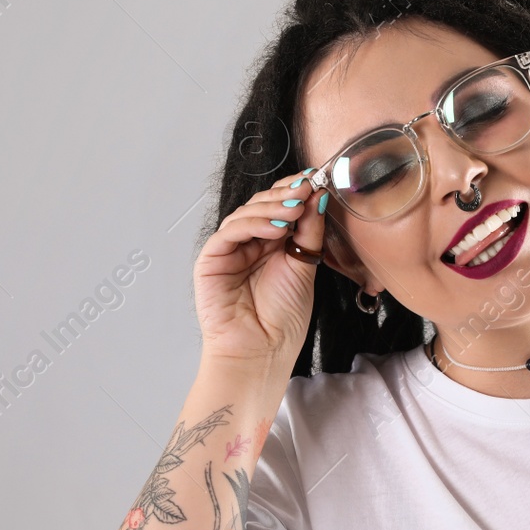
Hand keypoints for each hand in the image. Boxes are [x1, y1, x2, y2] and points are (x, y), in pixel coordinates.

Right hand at [193, 170, 327, 366]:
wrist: (263, 351)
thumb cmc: (283, 318)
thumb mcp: (305, 266)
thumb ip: (309, 231)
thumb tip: (317, 196)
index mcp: (273, 244)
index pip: (281, 206)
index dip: (296, 190)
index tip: (316, 178)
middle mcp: (250, 243)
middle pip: (263, 205)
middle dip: (286, 194)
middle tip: (307, 188)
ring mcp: (230, 249)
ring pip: (247, 213)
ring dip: (272, 207)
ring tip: (295, 209)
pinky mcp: (212, 259)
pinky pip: (230, 232)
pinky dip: (252, 224)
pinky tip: (275, 227)